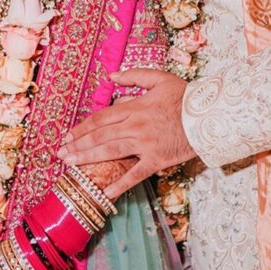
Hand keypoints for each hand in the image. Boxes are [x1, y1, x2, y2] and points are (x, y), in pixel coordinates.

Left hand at [57, 68, 192, 198]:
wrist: (209, 116)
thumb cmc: (184, 97)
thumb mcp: (158, 78)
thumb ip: (133, 76)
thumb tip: (110, 76)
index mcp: (134, 107)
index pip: (101, 118)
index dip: (82, 128)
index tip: (69, 135)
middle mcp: (135, 126)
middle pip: (100, 136)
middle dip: (78, 145)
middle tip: (61, 153)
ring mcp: (145, 144)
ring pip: (110, 152)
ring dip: (88, 159)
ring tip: (71, 165)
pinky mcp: (156, 160)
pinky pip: (134, 174)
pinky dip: (119, 185)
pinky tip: (105, 193)